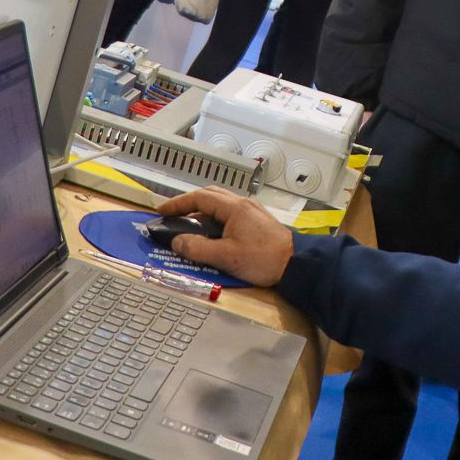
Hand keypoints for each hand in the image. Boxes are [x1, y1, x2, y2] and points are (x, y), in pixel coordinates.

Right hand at [157, 186, 293, 286]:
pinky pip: (229, 213)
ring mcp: (251, 211)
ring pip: (220, 204)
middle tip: (173, 215)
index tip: (162, 211)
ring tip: (188, 225)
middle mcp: (242, 204)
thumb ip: (198, 249)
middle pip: (210, 195)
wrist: (296, 264)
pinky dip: (215, 218)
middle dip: (189, 203)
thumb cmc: (263, 259)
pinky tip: (211, 233)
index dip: (178, 203)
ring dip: (202, 211)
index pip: (199, 197)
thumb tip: (177, 242)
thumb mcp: (226, 257)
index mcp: (234, 208)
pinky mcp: (257, 221)